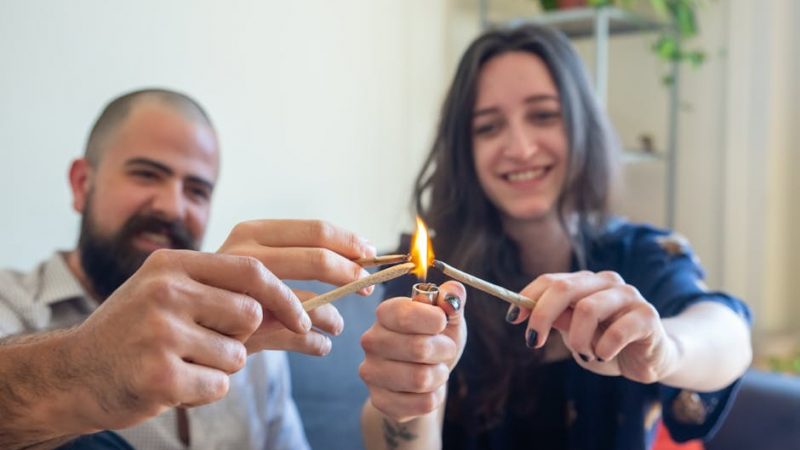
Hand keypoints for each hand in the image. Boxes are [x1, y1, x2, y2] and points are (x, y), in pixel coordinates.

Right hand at [69, 249, 310, 430]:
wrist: (74, 373)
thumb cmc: (137, 332)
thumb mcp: (172, 295)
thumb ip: (226, 292)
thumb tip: (306, 307)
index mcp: (174, 264)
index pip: (253, 269)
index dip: (287, 295)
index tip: (306, 317)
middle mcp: (165, 291)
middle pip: (250, 314)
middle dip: (246, 337)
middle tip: (218, 345)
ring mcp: (159, 332)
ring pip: (237, 355)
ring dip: (220, 366)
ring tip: (183, 361)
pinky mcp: (159, 374)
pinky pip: (218, 384)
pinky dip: (205, 389)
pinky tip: (174, 381)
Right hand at [216, 219, 374, 353]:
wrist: (161, 331)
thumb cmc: (217, 292)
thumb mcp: (248, 264)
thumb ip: (293, 256)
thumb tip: (362, 250)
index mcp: (249, 233)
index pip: (314, 230)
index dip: (349, 242)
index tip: (370, 253)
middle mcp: (241, 257)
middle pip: (316, 260)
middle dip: (349, 275)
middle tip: (365, 288)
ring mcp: (238, 294)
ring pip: (308, 304)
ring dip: (332, 316)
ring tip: (337, 325)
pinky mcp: (239, 336)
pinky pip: (297, 339)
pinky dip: (317, 343)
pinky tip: (321, 345)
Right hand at [359, 281, 466, 421]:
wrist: (425, 375)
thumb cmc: (435, 339)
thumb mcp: (447, 316)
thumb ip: (452, 299)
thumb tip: (453, 291)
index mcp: (385, 313)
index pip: (405, 315)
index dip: (435, 320)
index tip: (443, 322)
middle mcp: (371, 341)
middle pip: (418, 349)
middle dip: (444, 350)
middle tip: (445, 349)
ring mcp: (371, 372)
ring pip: (420, 379)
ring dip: (440, 374)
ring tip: (436, 369)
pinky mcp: (379, 400)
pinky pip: (421, 403)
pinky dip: (435, 396)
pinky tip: (427, 389)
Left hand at [508, 271, 679, 383]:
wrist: (650, 359)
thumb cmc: (607, 344)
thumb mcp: (576, 334)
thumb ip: (558, 321)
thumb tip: (527, 311)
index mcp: (586, 283)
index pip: (551, 280)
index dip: (528, 297)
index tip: (513, 319)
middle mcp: (606, 282)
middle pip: (564, 288)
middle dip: (542, 316)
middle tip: (533, 343)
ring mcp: (629, 295)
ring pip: (588, 308)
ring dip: (577, 338)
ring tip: (584, 353)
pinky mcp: (648, 315)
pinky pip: (617, 330)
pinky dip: (603, 348)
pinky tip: (605, 355)